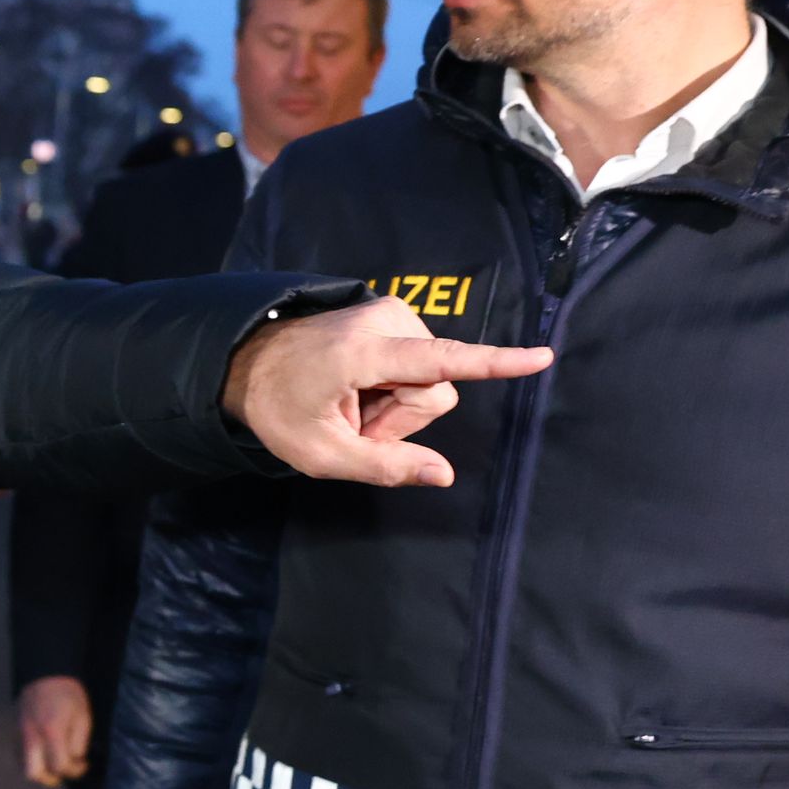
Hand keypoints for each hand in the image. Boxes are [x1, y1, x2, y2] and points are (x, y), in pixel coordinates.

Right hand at [19, 676, 93, 785]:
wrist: (46, 674)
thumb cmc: (68, 695)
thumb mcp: (83, 717)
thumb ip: (78, 743)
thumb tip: (75, 760)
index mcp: (51, 732)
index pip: (60, 766)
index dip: (75, 770)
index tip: (84, 764)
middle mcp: (31, 737)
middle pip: (35, 773)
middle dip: (52, 778)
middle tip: (64, 770)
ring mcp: (20, 735)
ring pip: (24, 766)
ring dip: (41, 771)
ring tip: (54, 763)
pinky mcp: (15, 732)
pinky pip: (19, 756)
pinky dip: (32, 761)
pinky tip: (44, 754)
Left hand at [222, 296, 551, 488]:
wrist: (247, 362)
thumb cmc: (280, 410)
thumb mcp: (321, 454)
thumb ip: (384, 466)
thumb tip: (444, 474)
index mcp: (364, 353)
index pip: (442, 361)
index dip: (496, 364)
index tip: (541, 357)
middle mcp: (386, 321)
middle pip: (435, 392)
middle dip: (402, 421)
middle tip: (354, 425)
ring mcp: (391, 313)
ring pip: (430, 380)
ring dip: (395, 404)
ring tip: (351, 403)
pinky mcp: (394, 316)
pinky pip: (419, 364)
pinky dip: (392, 386)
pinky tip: (357, 388)